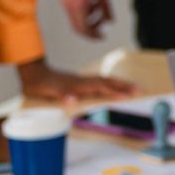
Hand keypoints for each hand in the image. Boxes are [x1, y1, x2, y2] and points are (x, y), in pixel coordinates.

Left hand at [17, 59, 137, 102]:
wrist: (33, 73)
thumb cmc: (39, 86)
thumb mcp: (47, 94)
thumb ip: (61, 96)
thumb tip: (73, 100)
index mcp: (78, 85)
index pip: (101, 88)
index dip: (115, 92)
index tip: (129, 96)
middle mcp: (83, 82)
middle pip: (108, 82)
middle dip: (124, 86)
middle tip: (141, 89)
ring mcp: (82, 81)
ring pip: (105, 81)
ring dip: (120, 84)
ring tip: (133, 88)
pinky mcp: (79, 83)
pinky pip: (99, 83)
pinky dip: (110, 84)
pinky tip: (112, 87)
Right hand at [58, 0, 112, 38]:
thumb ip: (106, 7)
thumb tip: (111, 21)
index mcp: (78, 5)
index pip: (84, 29)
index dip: (94, 35)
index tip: (103, 36)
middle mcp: (68, 6)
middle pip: (78, 27)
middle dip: (90, 31)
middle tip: (101, 30)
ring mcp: (64, 1)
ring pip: (75, 19)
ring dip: (87, 20)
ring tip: (99, 11)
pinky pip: (72, 10)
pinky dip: (82, 12)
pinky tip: (92, 2)